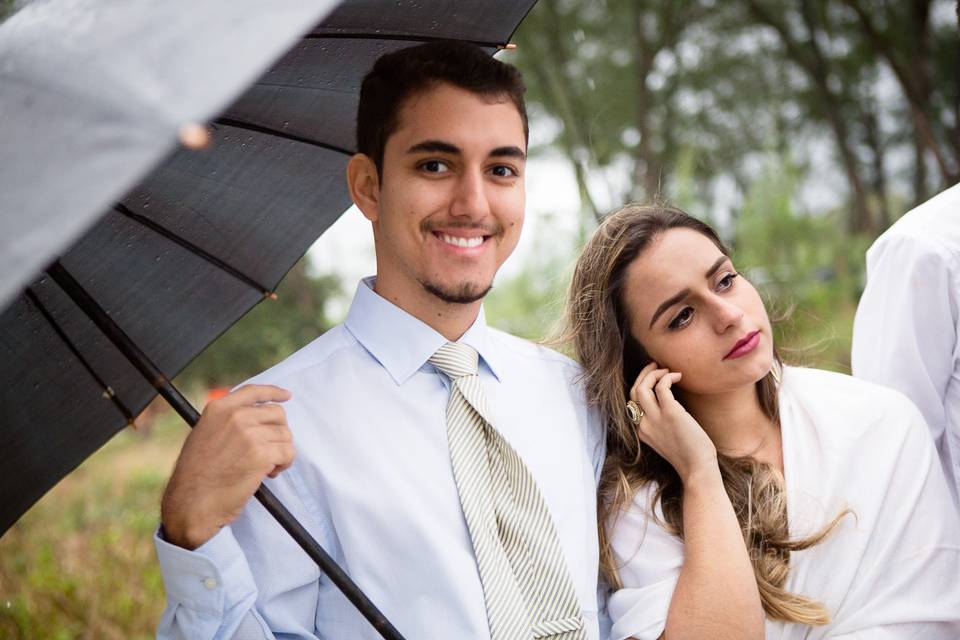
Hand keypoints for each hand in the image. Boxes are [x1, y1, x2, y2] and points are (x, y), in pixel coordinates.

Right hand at [160, 384, 293, 549]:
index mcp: (219, 408)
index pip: (254, 391)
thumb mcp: (204, 435)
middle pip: (276, 414)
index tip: (287, 396)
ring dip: (281, 452)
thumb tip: (255, 417)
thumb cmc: (196, 475)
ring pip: (285, 435)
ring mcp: (249, 435)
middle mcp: (235, 417)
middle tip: (269, 451)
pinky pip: (287, 453)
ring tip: (266, 467)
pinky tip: (269, 474)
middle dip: (278, 432)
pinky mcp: (260, 455)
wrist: (191, 503)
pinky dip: (284, 464)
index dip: (274, 392)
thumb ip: (226, 421)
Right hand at [629, 363, 716, 482]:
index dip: (641, 385)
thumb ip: (661, 424)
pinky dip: (668, 377)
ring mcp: (655, 418)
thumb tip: (669, 403)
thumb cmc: (689, 456)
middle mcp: (643, 424)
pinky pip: (662, 387)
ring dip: (653, 373)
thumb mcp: (666, 440)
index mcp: (641, 430)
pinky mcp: (670, 413)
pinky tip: (679, 376)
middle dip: (643, 374)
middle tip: (656, 366)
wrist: (697, 469)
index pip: (632, 402)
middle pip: (633, 391)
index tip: (652, 378)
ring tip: (666, 369)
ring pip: (642, 387)